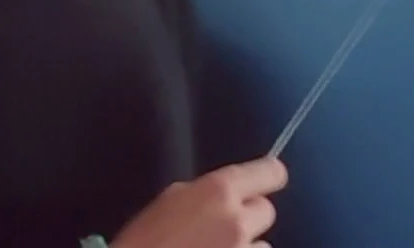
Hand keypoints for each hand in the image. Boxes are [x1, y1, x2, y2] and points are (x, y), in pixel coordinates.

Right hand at [110, 157, 287, 247]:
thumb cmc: (143, 239)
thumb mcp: (170, 200)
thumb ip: (204, 193)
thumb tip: (228, 195)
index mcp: (218, 191)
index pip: (270, 173)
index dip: (268, 177)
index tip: (264, 182)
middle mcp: (237, 220)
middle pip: (266, 211)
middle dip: (249, 218)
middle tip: (224, 228)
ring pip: (263, 246)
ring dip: (246, 246)